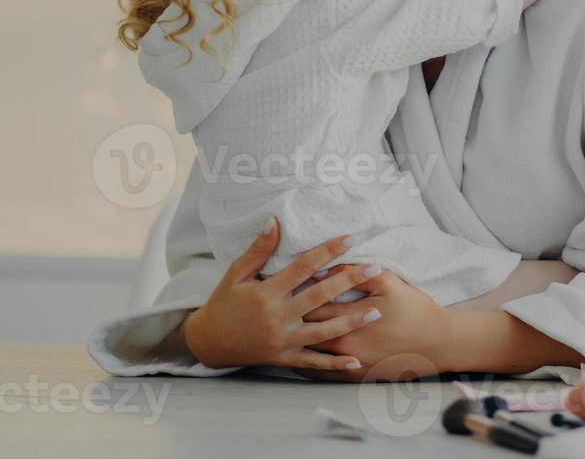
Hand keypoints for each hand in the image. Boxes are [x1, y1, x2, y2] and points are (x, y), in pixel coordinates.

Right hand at [181, 217, 382, 371]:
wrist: (207, 343)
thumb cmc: (223, 303)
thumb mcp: (236, 274)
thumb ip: (259, 249)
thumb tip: (275, 220)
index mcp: (266, 293)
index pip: (304, 267)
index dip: (328, 251)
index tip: (351, 238)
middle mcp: (277, 317)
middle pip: (320, 296)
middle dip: (349, 281)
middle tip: (375, 268)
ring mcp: (282, 340)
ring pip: (323, 331)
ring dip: (351, 322)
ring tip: (376, 310)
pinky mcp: (283, 358)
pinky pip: (313, 362)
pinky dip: (334, 364)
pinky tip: (356, 362)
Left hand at [294, 269, 451, 381]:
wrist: (437, 342)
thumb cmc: (414, 309)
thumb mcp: (389, 282)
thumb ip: (357, 274)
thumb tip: (329, 266)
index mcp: (348, 318)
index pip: (311, 304)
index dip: (297, 294)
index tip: (286, 285)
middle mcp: (343, 344)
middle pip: (305, 330)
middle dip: (291, 317)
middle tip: (277, 307)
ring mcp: (348, 364)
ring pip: (310, 354)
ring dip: (295, 342)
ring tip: (282, 331)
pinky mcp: (356, 377)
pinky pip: (323, 374)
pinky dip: (306, 366)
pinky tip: (296, 359)